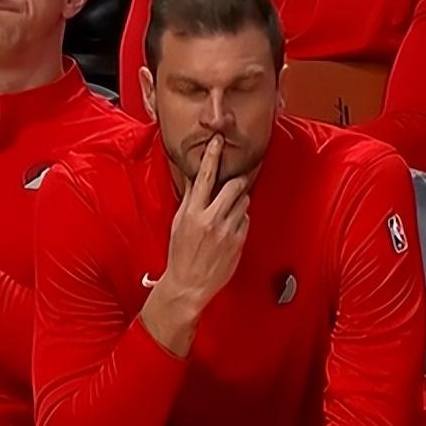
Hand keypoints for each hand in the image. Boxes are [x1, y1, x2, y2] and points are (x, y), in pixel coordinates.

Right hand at [140, 136, 250, 355]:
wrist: (188, 285)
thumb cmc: (180, 254)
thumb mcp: (179, 223)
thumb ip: (190, 199)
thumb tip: (195, 178)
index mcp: (192, 212)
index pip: (205, 177)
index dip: (213, 156)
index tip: (218, 140)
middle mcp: (211, 219)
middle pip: (234, 186)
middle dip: (237, 181)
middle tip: (233, 184)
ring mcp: (227, 231)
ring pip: (243, 202)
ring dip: (238, 202)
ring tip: (226, 214)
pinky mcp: (239, 241)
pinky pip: (246, 220)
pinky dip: (240, 219)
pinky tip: (229, 229)